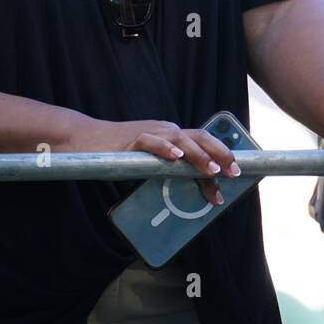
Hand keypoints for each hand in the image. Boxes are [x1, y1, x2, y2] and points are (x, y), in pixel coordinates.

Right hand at [113, 119, 240, 206]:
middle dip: (219, 154)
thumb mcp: (149, 162)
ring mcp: (150, 132)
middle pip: (199, 136)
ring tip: (212, 170)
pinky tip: (176, 157)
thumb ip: (166, 171)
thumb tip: (187, 193)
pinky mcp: (132, 139)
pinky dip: (165, 148)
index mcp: (172, 135)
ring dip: (198, 155)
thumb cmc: (121, 153)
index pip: (202, 142)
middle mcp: (166, 130)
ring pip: (179, 139)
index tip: (236, 174)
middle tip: (233, 172)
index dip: (221, 156)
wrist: (87, 138)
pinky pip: (151, 141)